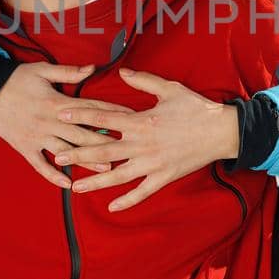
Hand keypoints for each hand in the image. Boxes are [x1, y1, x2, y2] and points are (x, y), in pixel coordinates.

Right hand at [0, 63, 137, 187]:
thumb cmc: (17, 79)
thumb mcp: (42, 70)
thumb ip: (68, 72)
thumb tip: (92, 68)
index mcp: (57, 103)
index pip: (90, 109)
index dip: (112, 113)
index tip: (130, 117)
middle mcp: (50, 123)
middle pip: (82, 135)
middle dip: (106, 143)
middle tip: (127, 151)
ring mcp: (37, 138)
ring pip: (66, 152)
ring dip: (86, 162)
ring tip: (106, 170)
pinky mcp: (26, 148)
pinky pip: (40, 165)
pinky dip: (53, 175)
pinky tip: (67, 184)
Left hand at [59, 69, 240, 210]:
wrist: (221, 131)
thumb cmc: (195, 108)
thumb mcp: (169, 88)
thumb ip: (143, 81)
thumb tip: (123, 72)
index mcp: (141, 121)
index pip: (104, 118)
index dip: (81, 116)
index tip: (62, 115)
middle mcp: (142, 144)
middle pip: (103, 149)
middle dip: (78, 153)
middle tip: (57, 157)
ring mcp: (152, 163)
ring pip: (117, 175)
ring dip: (95, 181)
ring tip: (75, 187)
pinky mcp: (164, 177)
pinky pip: (142, 192)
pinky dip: (127, 201)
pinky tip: (111, 206)